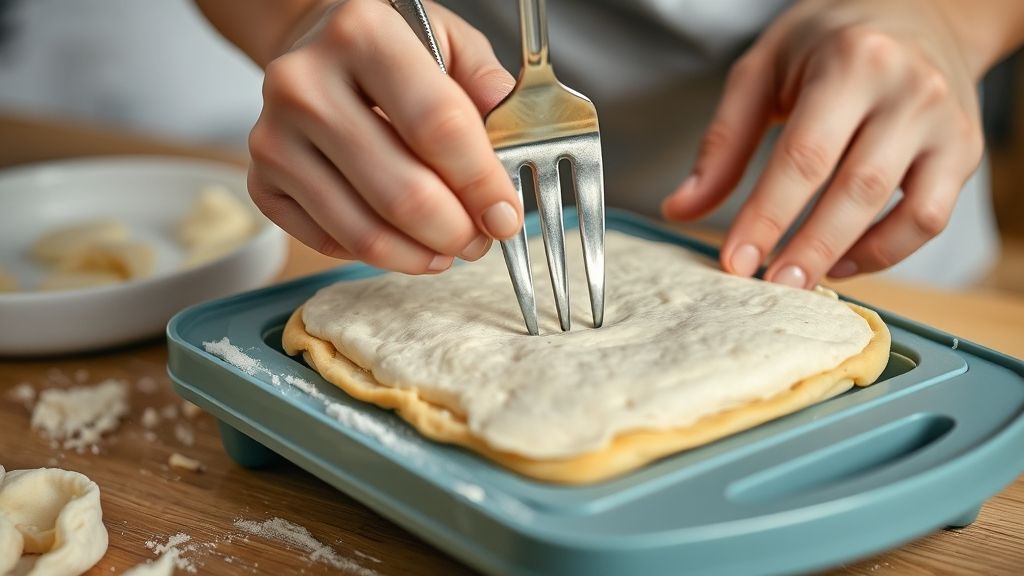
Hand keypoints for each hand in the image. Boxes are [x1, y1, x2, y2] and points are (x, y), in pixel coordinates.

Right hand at [247, 0, 518, 273]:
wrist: (311, 47)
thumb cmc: (389, 48)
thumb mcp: (448, 40)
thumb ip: (487, 85)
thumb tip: (514, 140)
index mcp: (362, 34)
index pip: (438, 126)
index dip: (482, 183)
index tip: (506, 215)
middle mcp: (306, 83)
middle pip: (403, 191)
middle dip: (456, 231)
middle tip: (480, 239)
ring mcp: (274, 137)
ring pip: (365, 231)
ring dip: (421, 254)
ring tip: (449, 248)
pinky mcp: (261, 182)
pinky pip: (332, 242)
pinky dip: (380, 254)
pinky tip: (405, 240)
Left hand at [662, 0, 985, 287]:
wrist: (920, 10)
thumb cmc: (830, 41)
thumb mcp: (764, 69)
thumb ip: (723, 142)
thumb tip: (681, 209)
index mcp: (852, 62)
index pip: (803, 156)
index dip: (767, 217)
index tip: (735, 262)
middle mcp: (909, 91)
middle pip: (857, 189)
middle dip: (809, 248)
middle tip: (771, 287)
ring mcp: (946, 123)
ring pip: (905, 211)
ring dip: (849, 256)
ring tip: (802, 281)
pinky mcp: (964, 151)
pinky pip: (931, 219)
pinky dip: (888, 252)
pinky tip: (844, 260)